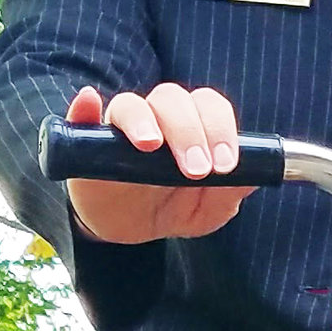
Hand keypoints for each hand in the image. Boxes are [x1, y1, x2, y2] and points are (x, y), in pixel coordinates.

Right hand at [61, 84, 255, 244]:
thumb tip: (250, 173)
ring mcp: (120, 127)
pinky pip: (80, 115)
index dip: (221, 129)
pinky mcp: (86, 140)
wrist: (128, 230)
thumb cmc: (172, 207)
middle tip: (196, 169)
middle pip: (173, 100)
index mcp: (192, 126)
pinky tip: (89, 103)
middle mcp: (158, 118)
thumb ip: (231, 193)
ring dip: (145, 121)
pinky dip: (83, 106)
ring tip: (151, 146)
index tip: (226, 164)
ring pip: (132, 104)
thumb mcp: (208, 210)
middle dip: (190, 131)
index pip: (209, 107)